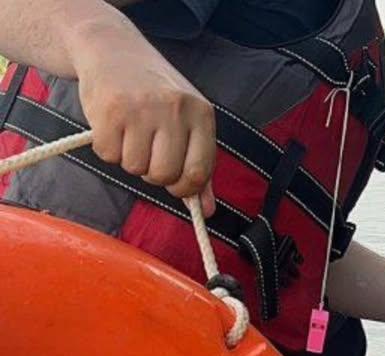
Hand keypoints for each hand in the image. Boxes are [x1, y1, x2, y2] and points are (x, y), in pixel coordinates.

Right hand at [74, 20, 216, 212]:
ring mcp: (141, 108)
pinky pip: (109, 155)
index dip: (184, 188)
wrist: (111, 46)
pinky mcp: (109, 110)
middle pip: (165, 175)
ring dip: (130, 160)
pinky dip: (108, 149)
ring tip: (130, 134)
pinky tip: (112, 126)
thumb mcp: (187, 121)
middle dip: (154, 174)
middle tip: (148, 153)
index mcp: (201, 114)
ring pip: (136, 168)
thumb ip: (200, 167)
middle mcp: (174, 109)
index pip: (198, 173)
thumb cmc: (155, 93)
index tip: (175, 185)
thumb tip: (207, 211)